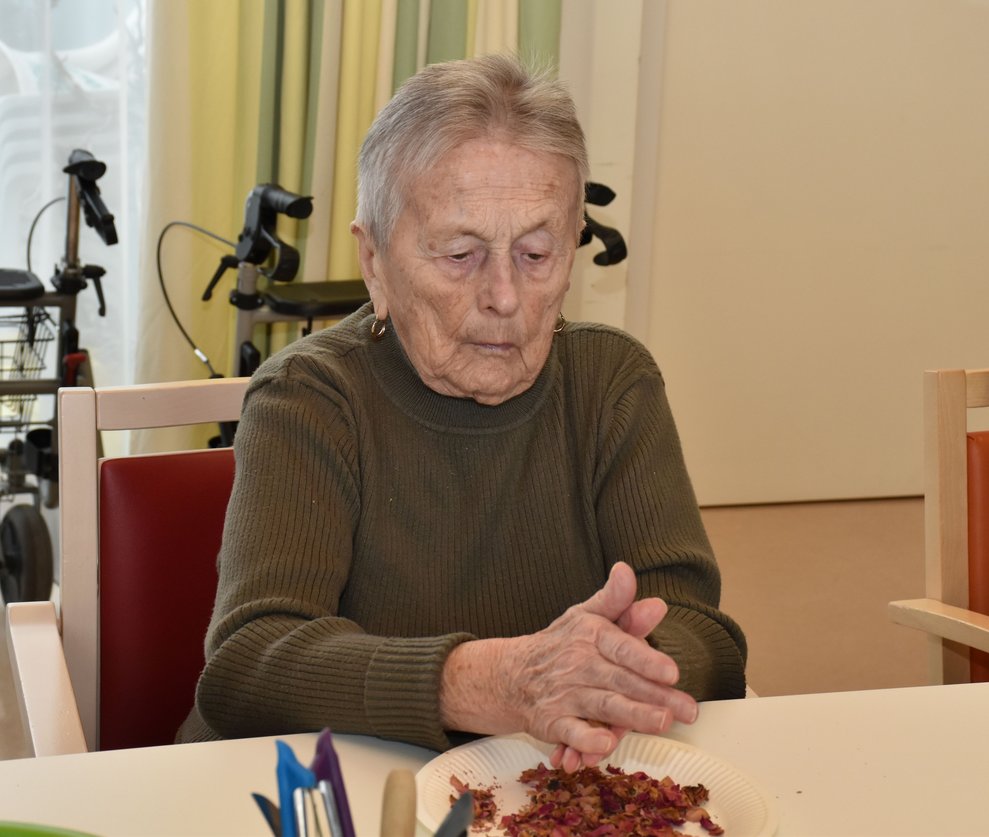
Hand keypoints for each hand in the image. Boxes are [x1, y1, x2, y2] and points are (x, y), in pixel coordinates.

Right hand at [543, 563, 697, 770]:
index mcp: (590, 635)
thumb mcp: (586, 616)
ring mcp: (565, 693)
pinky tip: (605, 744)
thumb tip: (627, 571)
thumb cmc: (562, 644)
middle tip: (686, 710)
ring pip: (603, 705)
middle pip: (622, 681)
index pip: (622, 646)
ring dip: (632, 716)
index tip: (671, 672)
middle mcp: (578, 664)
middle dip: (655, 696)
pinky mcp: (553, 721)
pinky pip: (570, 732)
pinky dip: (585, 740)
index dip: (646, 659)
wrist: (512, 673)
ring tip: (661, 723)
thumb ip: (615, 600)